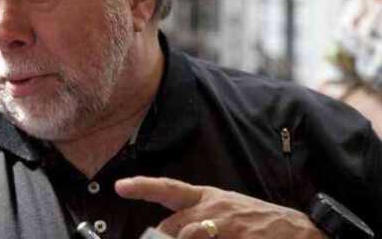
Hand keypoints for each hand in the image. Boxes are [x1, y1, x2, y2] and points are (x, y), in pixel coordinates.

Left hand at [115, 176, 326, 238]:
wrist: (301, 231)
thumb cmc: (258, 220)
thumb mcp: (227, 208)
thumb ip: (197, 217)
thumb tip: (169, 231)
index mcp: (208, 196)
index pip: (169, 189)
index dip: (143, 186)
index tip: (120, 186)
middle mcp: (214, 209)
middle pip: (171, 227)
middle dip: (163, 238)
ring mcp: (226, 228)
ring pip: (186, 237)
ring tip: (206, 236)